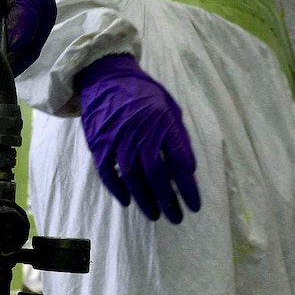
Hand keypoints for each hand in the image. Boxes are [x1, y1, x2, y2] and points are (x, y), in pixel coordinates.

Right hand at [76, 53, 199, 222]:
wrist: (107, 76)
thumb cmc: (143, 93)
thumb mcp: (169, 106)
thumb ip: (179, 136)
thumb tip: (188, 168)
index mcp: (163, 123)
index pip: (180, 162)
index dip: (188, 188)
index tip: (195, 206)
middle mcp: (141, 133)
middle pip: (156, 175)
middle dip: (168, 201)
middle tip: (177, 218)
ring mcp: (118, 139)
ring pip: (133, 178)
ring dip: (145, 200)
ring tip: (155, 215)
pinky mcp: (99, 144)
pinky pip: (107, 173)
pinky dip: (117, 189)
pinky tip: (127, 201)